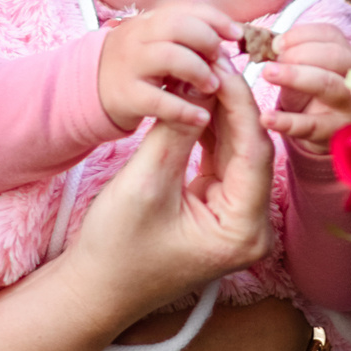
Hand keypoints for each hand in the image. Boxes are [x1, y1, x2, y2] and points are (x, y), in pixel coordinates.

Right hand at [64, 67, 273, 319]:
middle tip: (214, 61)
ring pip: (238, 151)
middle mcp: (252, 227)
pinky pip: (223, 161)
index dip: (239, 104)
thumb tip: (197, 81)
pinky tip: (199, 100)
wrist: (96, 289)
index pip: (254, 153)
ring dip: (221, 113)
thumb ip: (175, 131)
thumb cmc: (115, 251)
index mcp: (243, 231)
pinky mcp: (220, 209)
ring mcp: (238, 218)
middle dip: (232, 104)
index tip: (222, 66)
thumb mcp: (144, 184)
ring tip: (204, 73)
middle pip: (251, 150)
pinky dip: (210, 131)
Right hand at [97, 0, 238, 131]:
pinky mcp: (126, 96)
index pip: (187, 9)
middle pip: (179, 27)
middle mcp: (138, 37)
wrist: (89, 90)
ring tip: (212, 87)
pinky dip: (185, 109)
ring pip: (170, 57)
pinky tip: (201, 117)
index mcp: (150, 20)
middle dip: (208, 42)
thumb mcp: (156, 42)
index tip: (237, 34)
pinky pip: (160, 100)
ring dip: (199, 71)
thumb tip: (229, 38)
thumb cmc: (136, 66)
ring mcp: (130, 65)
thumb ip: (187, 37)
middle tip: (221, 61)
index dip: (216, 19)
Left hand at [259, 22, 350, 149]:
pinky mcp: (336, 132)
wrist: (324, 134)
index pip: (330, 34)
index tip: (275, 43)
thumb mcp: (303, 70)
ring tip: (268, 73)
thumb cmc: (312, 94)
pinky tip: (266, 118)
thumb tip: (257, 39)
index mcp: (347, 55)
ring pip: (328, 84)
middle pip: (335, 55)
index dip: (300, 35)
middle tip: (272, 60)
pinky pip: (311, 125)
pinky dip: (287, 121)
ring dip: (296, 76)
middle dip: (300, 52)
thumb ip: (286, 53)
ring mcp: (349, 105)